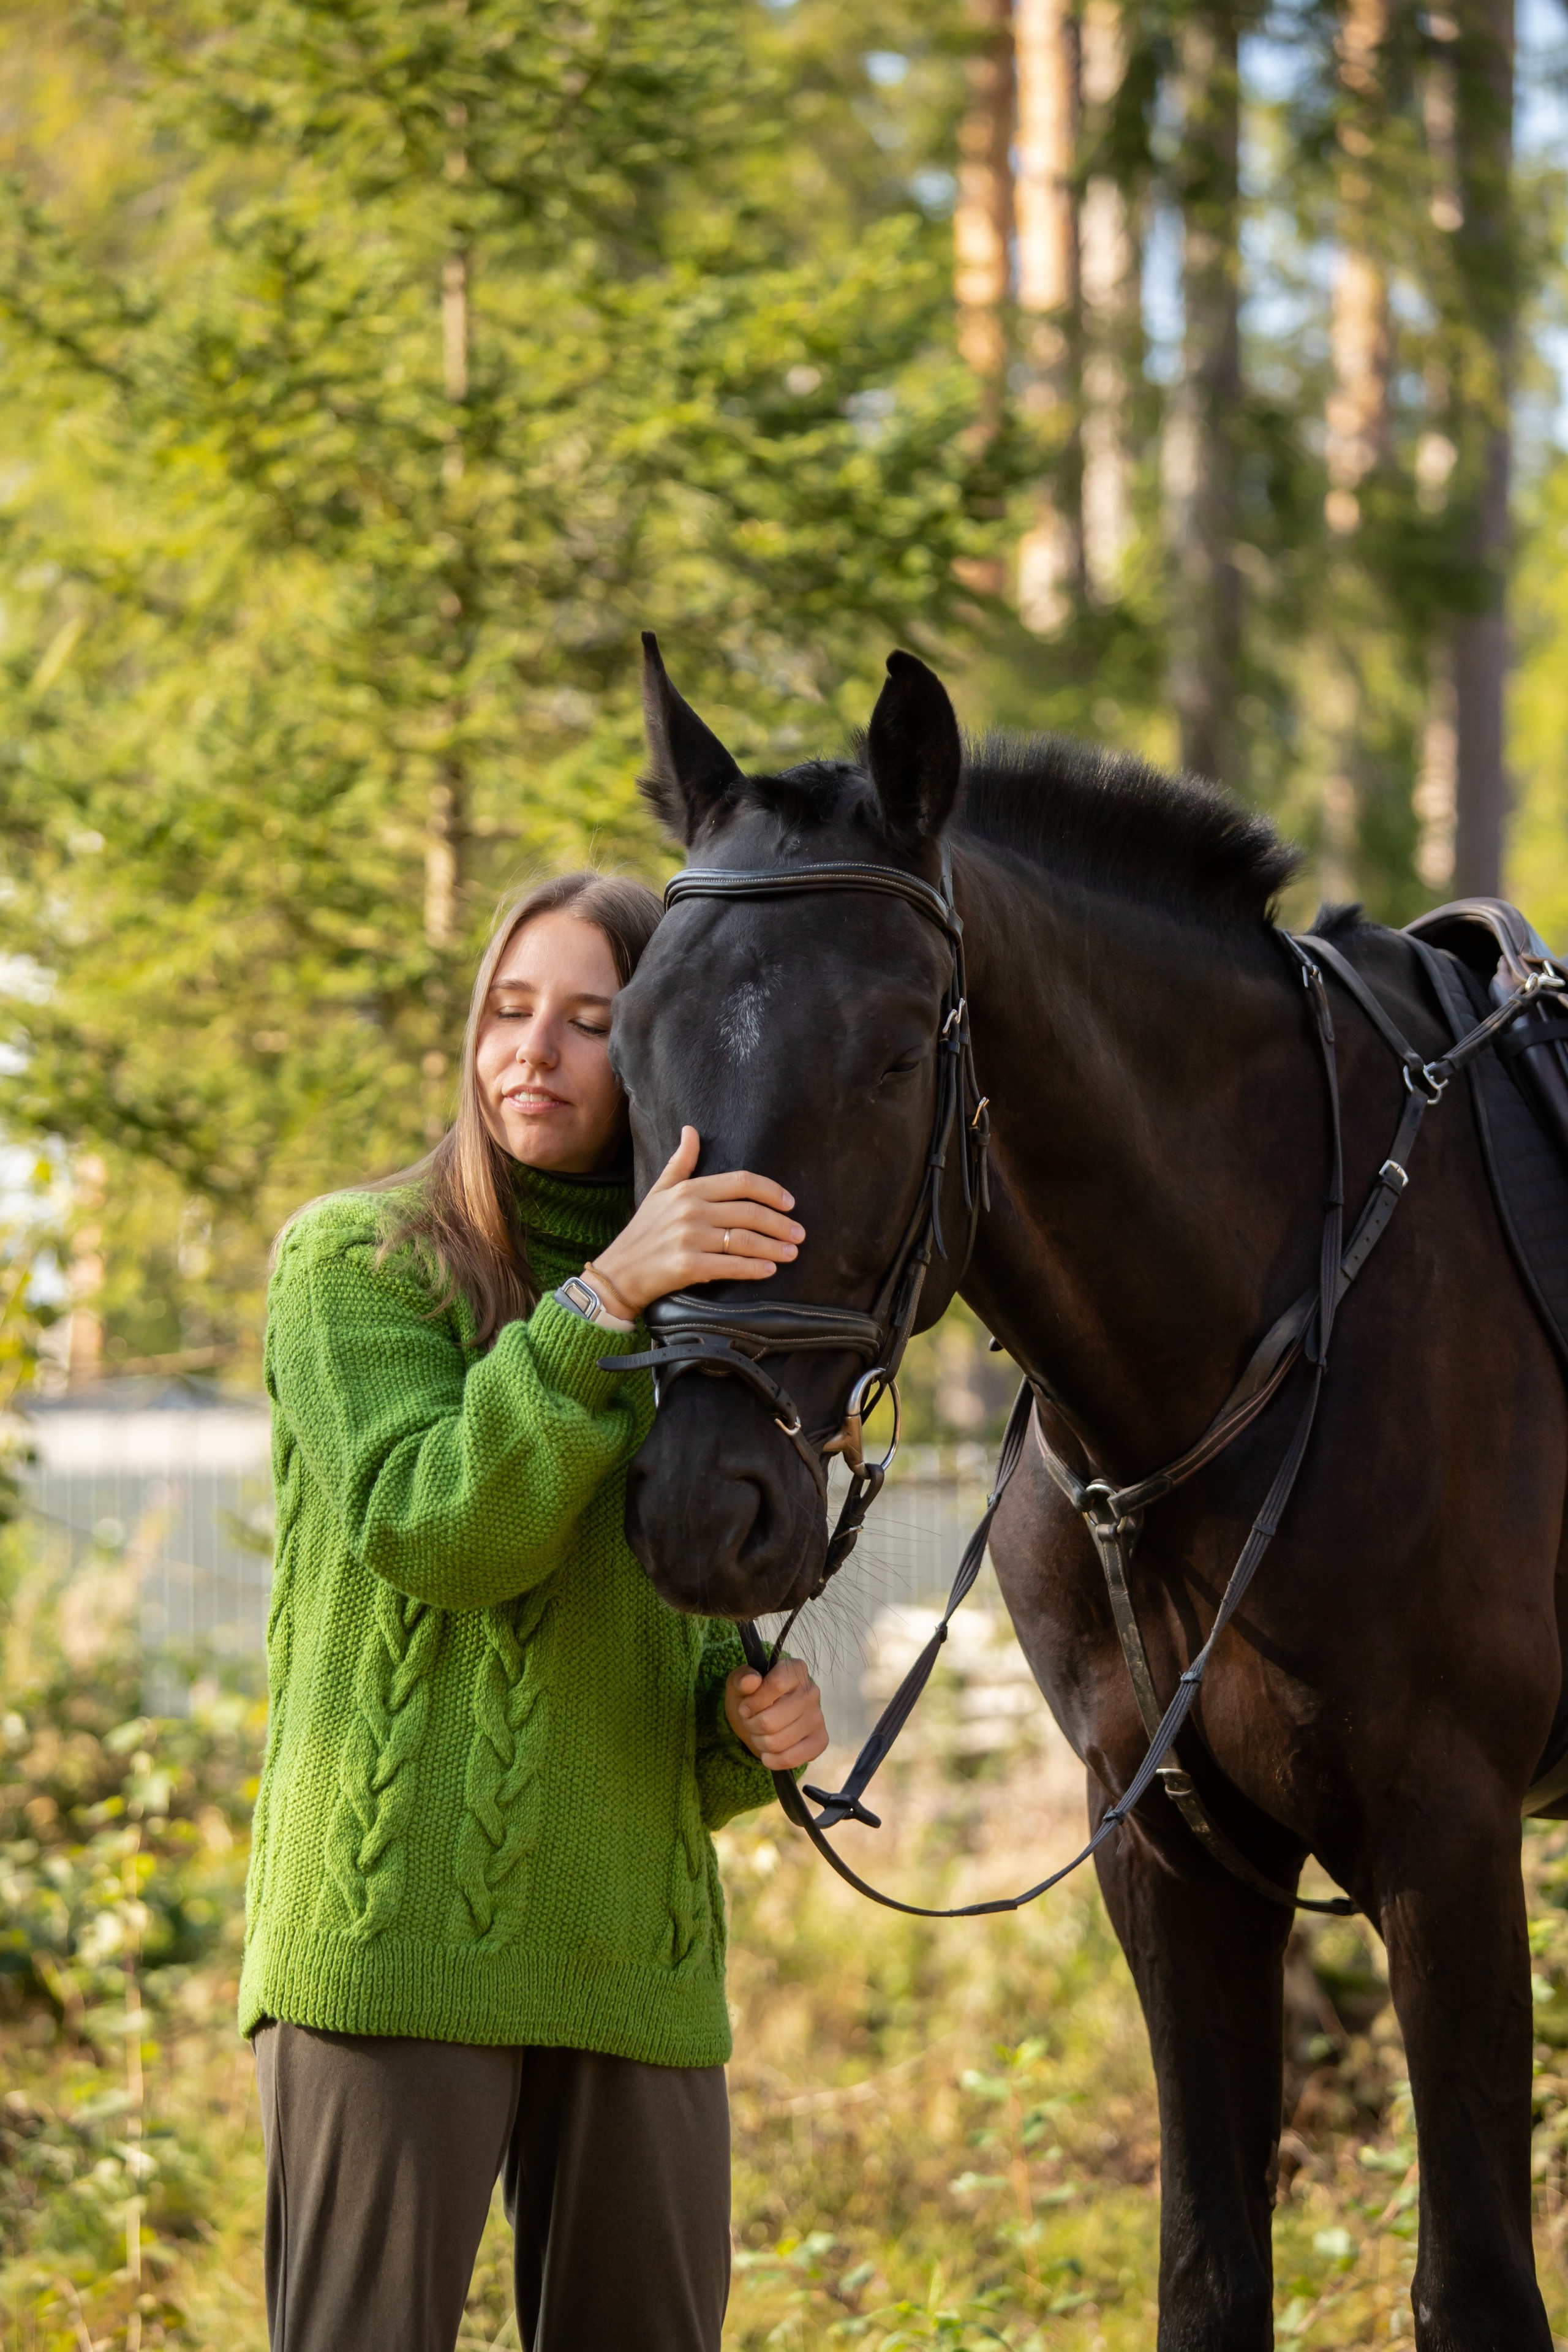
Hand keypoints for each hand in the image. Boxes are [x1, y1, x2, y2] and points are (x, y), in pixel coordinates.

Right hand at [590, 1125, 803, 1315]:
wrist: (618, 1272)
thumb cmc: (643, 1231)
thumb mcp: (659, 1190)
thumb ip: (680, 1161)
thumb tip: (691, 1130)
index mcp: (689, 1190)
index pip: (741, 1182)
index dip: (771, 1191)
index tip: (790, 1202)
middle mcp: (691, 1210)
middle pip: (749, 1212)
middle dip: (780, 1223)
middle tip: (799, 1233)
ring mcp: (689, 1238)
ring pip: (745, 1240)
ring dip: (774, 1247)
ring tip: (792, 1253)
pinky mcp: (688, 1266)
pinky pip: (731, 1266)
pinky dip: (754, 1269)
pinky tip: (769, 1270)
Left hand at [724, 1656, 828, 1770]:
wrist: (764, 1718)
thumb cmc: (752, 1697)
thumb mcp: (739, 1685)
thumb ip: (741, 1679)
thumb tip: (751, 1680)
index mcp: (795, 1670)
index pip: (776, 1684)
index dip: (754, 1701)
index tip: (745, 1707)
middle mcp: (811, 1692)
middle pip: (771, 1720)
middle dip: (752, 1725)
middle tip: (750, 1722)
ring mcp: (818, 1717)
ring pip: (777, 1742)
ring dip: (760, 1742)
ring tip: (759, 1734)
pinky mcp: (820, 1741)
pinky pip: (791, 1758)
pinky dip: (772, 1760)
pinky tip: (768, 1753)